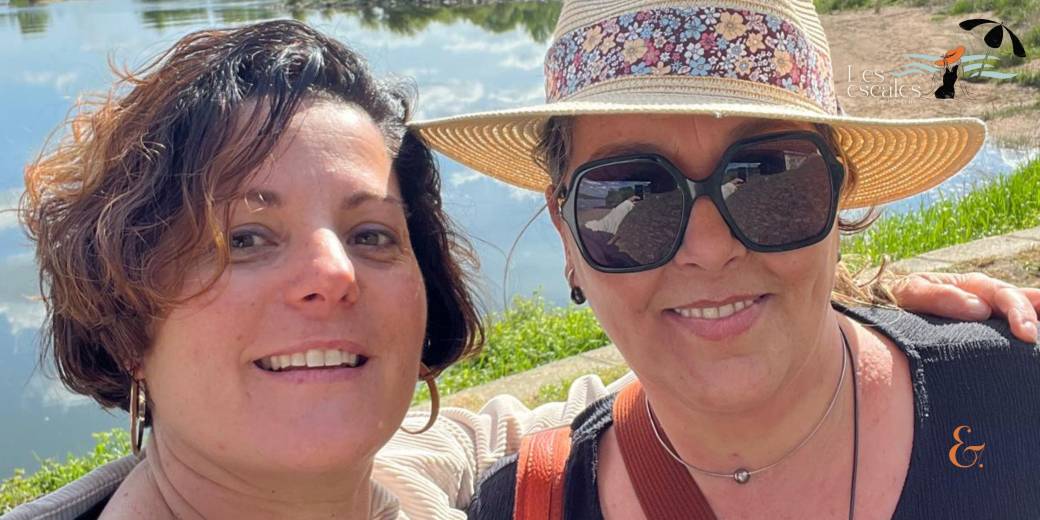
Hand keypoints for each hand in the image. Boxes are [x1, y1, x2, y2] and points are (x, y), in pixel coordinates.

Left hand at [891, 272, 1039, 342]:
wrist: (879, 318)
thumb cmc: (896, 302)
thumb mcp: (910, 292)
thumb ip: (938, 295)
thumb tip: (979, 307)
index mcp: (971, 286)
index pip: (1004, 294)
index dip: (1018, 311)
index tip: (1025, 333)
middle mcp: (984, 300)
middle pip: (1017, 306)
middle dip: (1029, 320)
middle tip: (1031, 340)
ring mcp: (984, 320)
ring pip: (1016, 320)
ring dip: (1032, 324)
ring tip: (1037, 340)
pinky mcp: (979, 339)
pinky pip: (1001, 340)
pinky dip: (1016, 344)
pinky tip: (1027, 352)